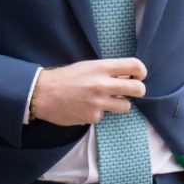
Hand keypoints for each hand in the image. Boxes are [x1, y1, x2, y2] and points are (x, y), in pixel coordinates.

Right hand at [31, 58, 147, 125]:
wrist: (42, 94)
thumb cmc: (66, 77)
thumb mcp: (89, 66)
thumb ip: (108, 71)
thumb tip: (128, 76)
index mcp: (102, 68)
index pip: (135, 66)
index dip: (141, 72)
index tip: (139, 76)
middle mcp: (103, 85)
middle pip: (138, 89)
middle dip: (139, 90)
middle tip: (132, 91)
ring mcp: (98, 103)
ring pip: (126, 106)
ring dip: (120, 104)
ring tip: (106, 99)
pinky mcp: (92, 117)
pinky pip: (105, 115)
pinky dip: (99, 112)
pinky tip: (86, 107)